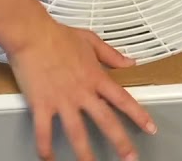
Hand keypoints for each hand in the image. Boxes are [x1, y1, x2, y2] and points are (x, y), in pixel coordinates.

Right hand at [8, 19, 156, 160]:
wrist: (31, 34)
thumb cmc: (57, 35)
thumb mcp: (90, 40)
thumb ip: (111, 55)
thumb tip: (130, 62)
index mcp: (96, 77)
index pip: (123, 100)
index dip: (139, 115)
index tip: (150, 128)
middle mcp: (82, 92)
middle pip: (106, 121)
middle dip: (120, 142)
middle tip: (129, 158)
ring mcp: (62, 100)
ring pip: (77, 133)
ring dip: (85, 154)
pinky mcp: (41, 105)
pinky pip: (44, 132)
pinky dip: (46, 148)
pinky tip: (49, 159)